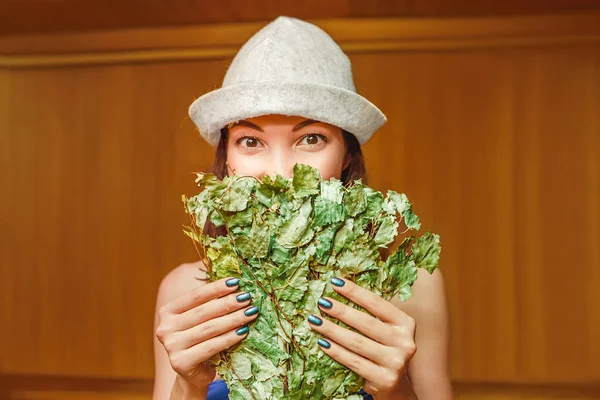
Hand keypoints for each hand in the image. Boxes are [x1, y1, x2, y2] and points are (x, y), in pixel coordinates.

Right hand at [155, 277, 258, 390]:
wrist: (194, 374)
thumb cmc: (200, 340)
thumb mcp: (201, 319)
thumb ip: (210, 302)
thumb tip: (234, 282)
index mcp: (168, 312)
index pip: (195, 296)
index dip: (216, 288)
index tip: (236, 282)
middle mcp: (165, 328)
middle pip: (203, 312)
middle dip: (228, 303)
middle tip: (247, 297)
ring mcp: (171, 346)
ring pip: (209, 328)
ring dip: (233, 319)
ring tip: (250, 312)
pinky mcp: (180, 362)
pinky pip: (211, 346)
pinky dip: (229, 338)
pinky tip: (243, 331)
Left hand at [307, 277, 415, 397]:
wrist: (395, 385)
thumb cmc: (384, 349)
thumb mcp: (386, 329)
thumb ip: (372, 314)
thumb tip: (339, 290)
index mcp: (406, 323)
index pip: (377, 304)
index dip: (355, 292)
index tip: (335, 282)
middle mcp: (405, 342)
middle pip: (366, 323)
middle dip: (341, 311)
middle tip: (322, 302)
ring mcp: (396, 362)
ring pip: (357, 342)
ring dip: (332, 330)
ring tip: (315, 321)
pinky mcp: (384, 379)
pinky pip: (353, 362)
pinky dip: (335, 351)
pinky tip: (322, 343)